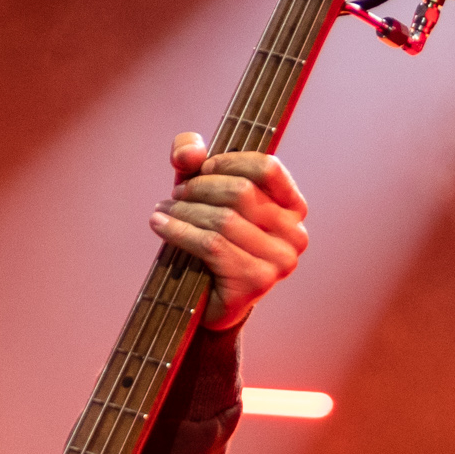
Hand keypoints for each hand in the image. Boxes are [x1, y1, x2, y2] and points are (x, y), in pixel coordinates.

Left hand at [150, 131, 308, 329]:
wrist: (210, 300)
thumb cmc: (212, 238)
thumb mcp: (203, 191)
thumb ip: (194, 156)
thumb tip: (191, 153)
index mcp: (293, 208)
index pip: (268, 168)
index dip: (229, 161)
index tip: (201, 167)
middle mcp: (295, 234)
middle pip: (242, 192)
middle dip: (200, 187)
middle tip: (176, 194)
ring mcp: (279, 260)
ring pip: (223, 220)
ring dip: (185, 210)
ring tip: (163, 210)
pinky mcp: (256, 281)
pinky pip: (211, 245)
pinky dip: (179, 231)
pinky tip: (159, 225)